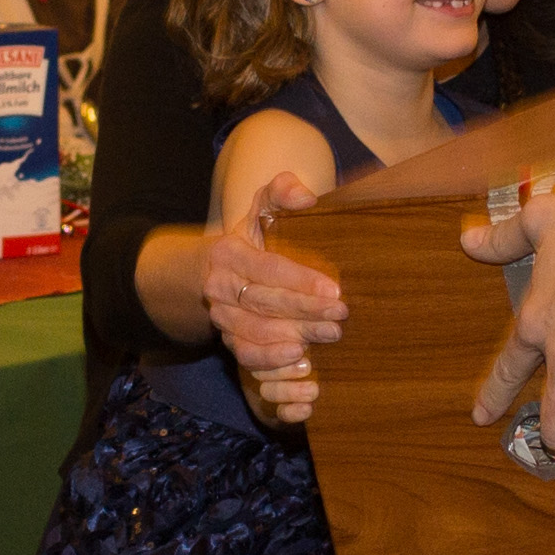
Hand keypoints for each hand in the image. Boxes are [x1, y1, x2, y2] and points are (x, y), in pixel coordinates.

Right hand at [201, 171, 341, 423]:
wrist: (213, 269)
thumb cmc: (252, 235)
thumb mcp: (262, 208)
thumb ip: (282, 192)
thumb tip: (306, 197)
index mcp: (229, 253)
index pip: (267, 269)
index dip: (300, 281)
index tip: (334, 289)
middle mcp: (219, 288)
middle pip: (263, 303)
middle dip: (305, 310)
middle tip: (341, 314)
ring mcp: (221, 317)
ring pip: (254, 333)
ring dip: (293, 338)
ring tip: (329, 335)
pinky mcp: (228, 340)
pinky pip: (246, 357)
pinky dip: (272, 363)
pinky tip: (302, 362)